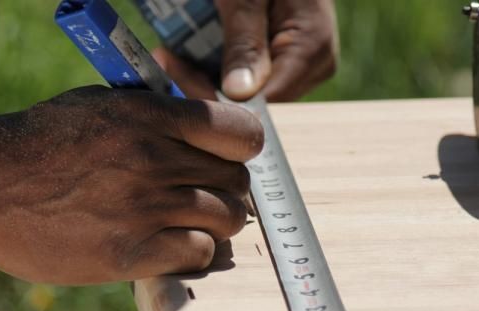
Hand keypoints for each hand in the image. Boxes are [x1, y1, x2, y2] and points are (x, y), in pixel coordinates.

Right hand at [0, 86, 262, 284]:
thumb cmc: (46, 142)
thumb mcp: (102, 106)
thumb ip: (160, 116)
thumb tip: (211, 131)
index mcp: (149, 116)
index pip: (241, 134)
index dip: (241, 150)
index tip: (226, 160)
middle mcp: (153, 159)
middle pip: (238, 182)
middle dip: (226, 190)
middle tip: (202, 196)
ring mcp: (143, 207)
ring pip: (228, 219)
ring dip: (215, 223)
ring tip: (189, 222)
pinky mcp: (129, 253)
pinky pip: (200, 254)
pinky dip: (194, 252)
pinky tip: (171, 245)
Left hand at [152, 0, 337, 101]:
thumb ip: (245, 41)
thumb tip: (238, 94)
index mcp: (312, 49)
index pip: (264, 100)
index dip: (219, 99)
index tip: (176, 74)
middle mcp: (313, 67)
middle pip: (255, 101)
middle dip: (207, 86)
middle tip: (165, 60)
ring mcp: (300, 68)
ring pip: (248, 95)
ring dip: (206, 80)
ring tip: (171, 58)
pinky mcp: (284, 63)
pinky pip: (249, 80)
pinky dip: (216, 71)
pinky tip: (188, 56)